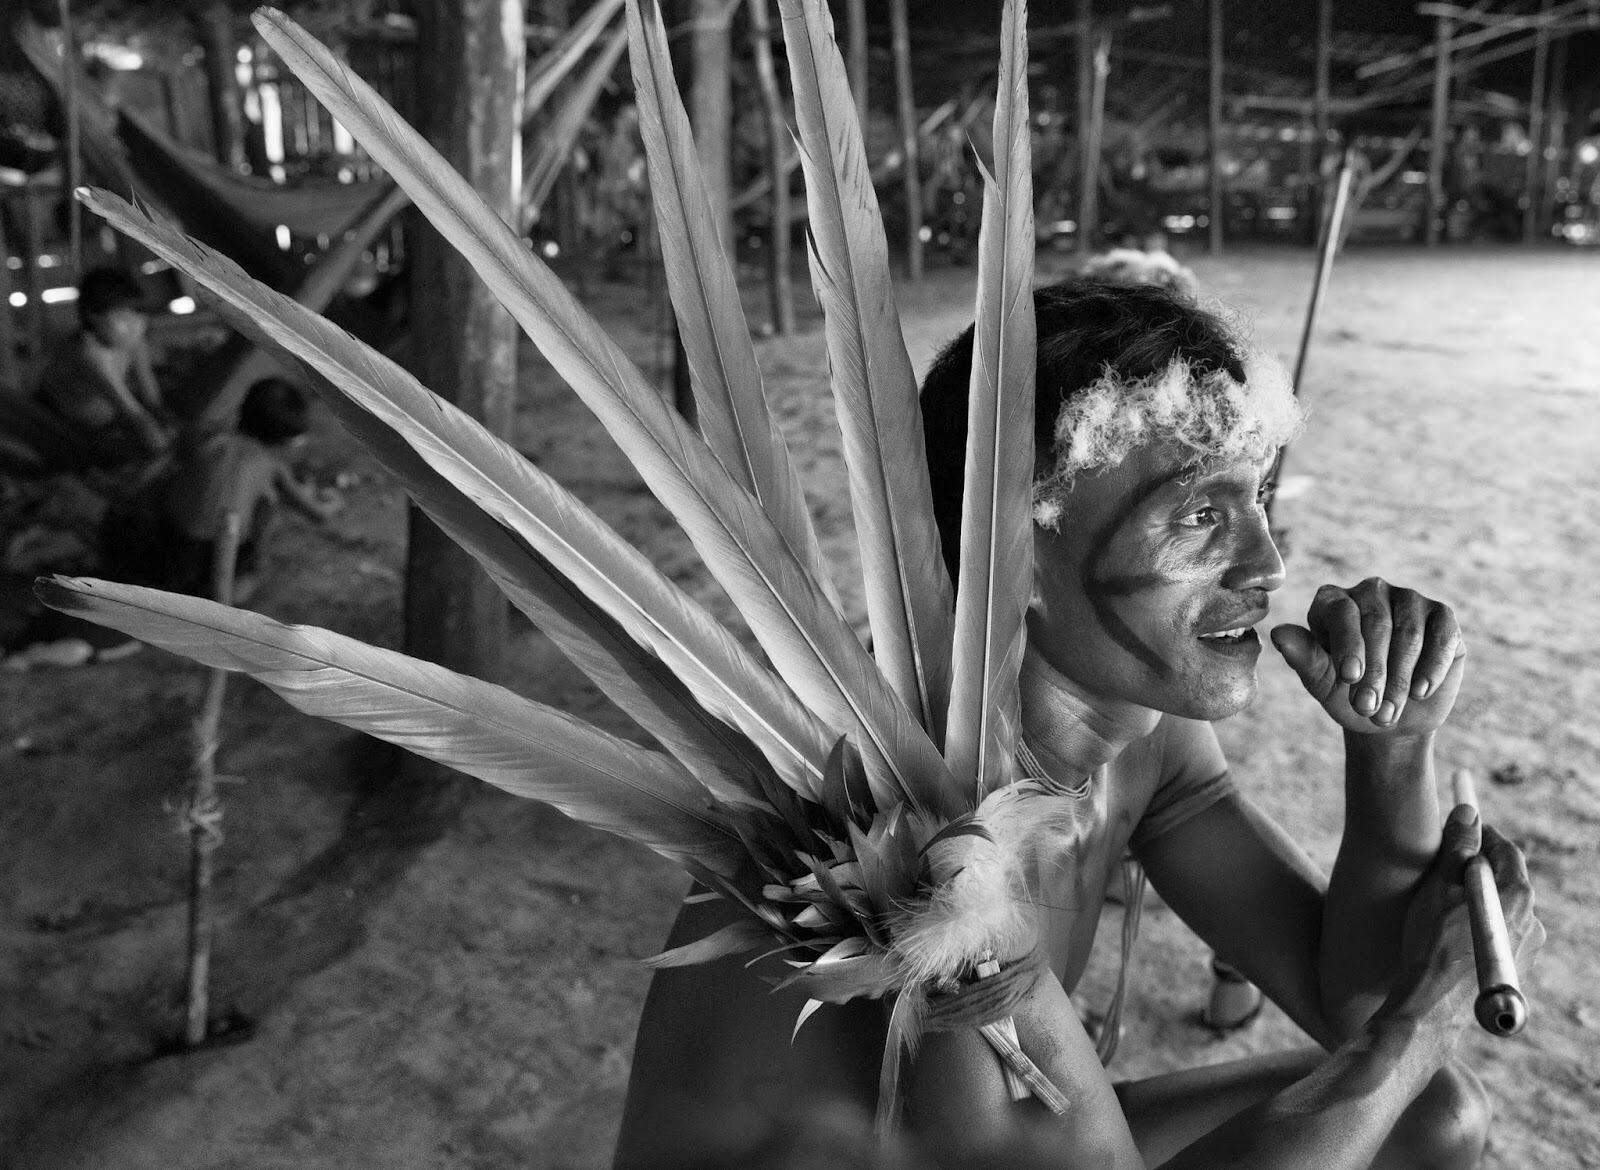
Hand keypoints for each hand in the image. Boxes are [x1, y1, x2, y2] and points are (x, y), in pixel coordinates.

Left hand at [1270, 578, 1465, 735]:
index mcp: (1333, 600)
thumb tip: (1278, 633)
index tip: (1350, 678)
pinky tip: (1421, 692)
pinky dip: (1433, 666)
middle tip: (1369, 709)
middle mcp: (1370, 591)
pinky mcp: (1443, 616)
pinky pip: (1443, 635)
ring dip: (1401, 678)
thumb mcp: (1321, 681)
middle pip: (1377, 624)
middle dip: (1375, 671)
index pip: (1342, 612)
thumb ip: (1302, 656)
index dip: (1347, 644)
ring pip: (1410, 632)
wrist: (1389, 717)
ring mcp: (1409, 600)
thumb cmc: (1346, 694)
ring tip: (1389, 713)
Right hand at [1391, 805, 1541, 1022]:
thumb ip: (1458, 845)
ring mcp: (1527, 947)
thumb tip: (1468, 812)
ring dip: (1479, 897)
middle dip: (1480, 867)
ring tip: (1445, 901)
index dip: (1482, 835)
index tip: (1460, 830)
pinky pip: (1502, 932)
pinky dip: (1482, 922)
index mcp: (1516, 895)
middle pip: (1508, 879)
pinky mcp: (1516, 967)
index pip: (1506, 851)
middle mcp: (1531, 920)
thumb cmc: (1431, 941)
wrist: (1432, 1003)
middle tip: (1447, 863)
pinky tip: (1454, 930)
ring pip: (1504, 908)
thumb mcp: (1439, 884)